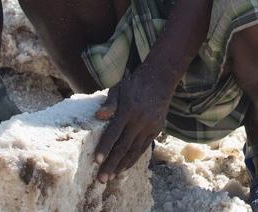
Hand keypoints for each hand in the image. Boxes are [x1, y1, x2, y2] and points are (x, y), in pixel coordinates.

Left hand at [92, 67, 174, 181]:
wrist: (161, 79)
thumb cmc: (134, 84)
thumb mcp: (119, 88)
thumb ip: (109, 104)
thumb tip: (98, 116)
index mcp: (128, 111)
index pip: (114, 133)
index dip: (105, 148)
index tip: (97, 161)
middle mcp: (140, 121)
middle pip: (124, 147)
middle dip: (112, 164)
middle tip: (102, 179)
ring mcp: (150, 126)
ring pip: (135, 150)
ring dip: (122, 165)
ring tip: (112, 176)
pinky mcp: (157, 129)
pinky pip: (144, 147)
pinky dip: (134, 158)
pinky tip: (125, 166)